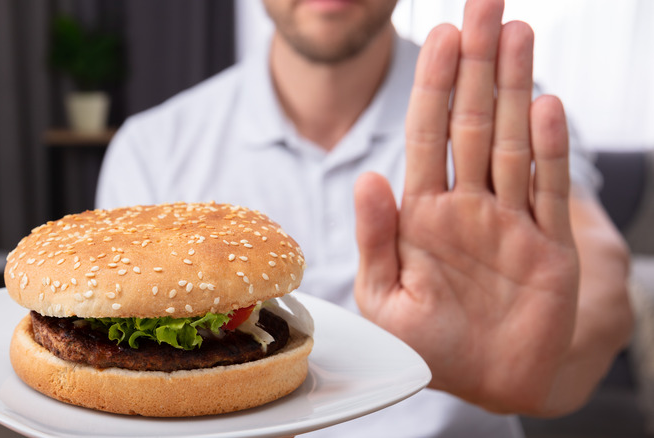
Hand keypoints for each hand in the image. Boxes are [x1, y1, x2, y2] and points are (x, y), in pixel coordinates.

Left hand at [354, 0, 578, 414]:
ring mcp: (510, 221)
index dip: (435, 87)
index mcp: (423, 214)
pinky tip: (545, 106)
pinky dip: (548, 150)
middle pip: (473, 122)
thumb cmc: (428, 345)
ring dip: (515, 89)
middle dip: (478, 66)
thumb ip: (374, 238)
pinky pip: (548, 191)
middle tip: (486, 8)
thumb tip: (368, 177)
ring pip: (512, 142)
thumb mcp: (384, 296)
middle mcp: (467, 207)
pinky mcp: (549, 247)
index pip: (428, 135)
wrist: (486, 384)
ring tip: (518, 35)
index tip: (443, 37)